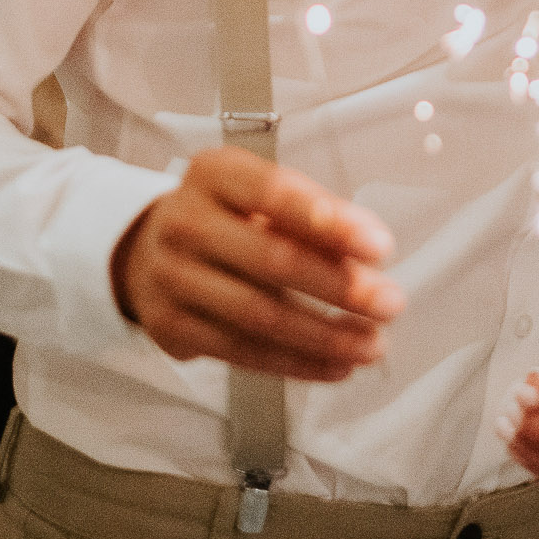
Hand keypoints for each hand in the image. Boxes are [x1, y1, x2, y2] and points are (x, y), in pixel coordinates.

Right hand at [111, 148, 403, 380]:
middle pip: (271, 260)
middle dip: (339, 287)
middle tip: (389, 303)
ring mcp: (172, 277)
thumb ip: (314, 213)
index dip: (331, 223)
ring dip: (325, 336)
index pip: (276, 194)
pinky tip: (337, 365)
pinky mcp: (170, 327)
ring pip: (258, 315)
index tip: (380, 247)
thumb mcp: (263, 194)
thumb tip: (370, 250)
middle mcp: (185, 221)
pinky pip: (242, 352)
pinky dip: (297, 363)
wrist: (148, 249)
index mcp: (214, 173)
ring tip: (372, 344)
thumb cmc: (228, 216)